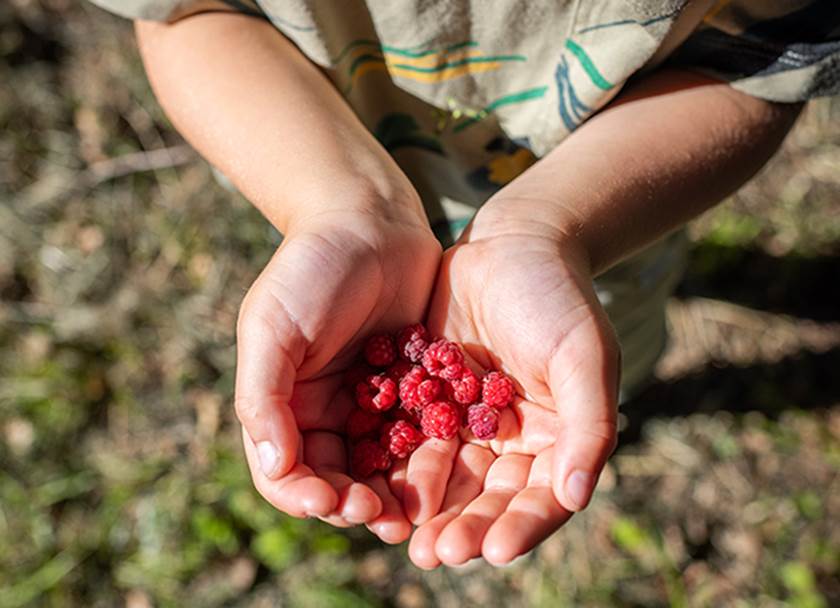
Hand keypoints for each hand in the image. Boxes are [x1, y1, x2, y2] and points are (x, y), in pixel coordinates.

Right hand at [235, 209, 439, 543]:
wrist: (369, 218)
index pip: (286, 470)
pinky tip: (447, 472)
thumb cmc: (311, 267)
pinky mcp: (415, 388)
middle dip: (355, 503)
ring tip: (415, 514)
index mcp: (285, 404)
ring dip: (394, 494)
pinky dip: (428, 458)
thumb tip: (274, 466)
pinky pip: (420, 434)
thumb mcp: (273, 325)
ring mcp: (373, 403)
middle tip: (384, 516)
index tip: (329, 502)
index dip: (303, 494)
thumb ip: (264, 395)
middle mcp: (327, 411)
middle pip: (337, 479)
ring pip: (382, 467)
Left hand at [401, 218, 619, 567]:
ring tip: (401, 532)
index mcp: (557, 438)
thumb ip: (588, 426)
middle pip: (488, 497)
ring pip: (447, 476)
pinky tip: (376, 483)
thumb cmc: (560, 296)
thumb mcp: (584, 355)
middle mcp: (513, 439)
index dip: (520, 526)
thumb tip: (577, 497)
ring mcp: (469, 420)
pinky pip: (413, 438)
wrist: (513, 242)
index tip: (492, 552)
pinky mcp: (431, 397)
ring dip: (426, 506)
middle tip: (433, 554)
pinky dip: (399, 463)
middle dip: (464, 527)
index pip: (542, 497)